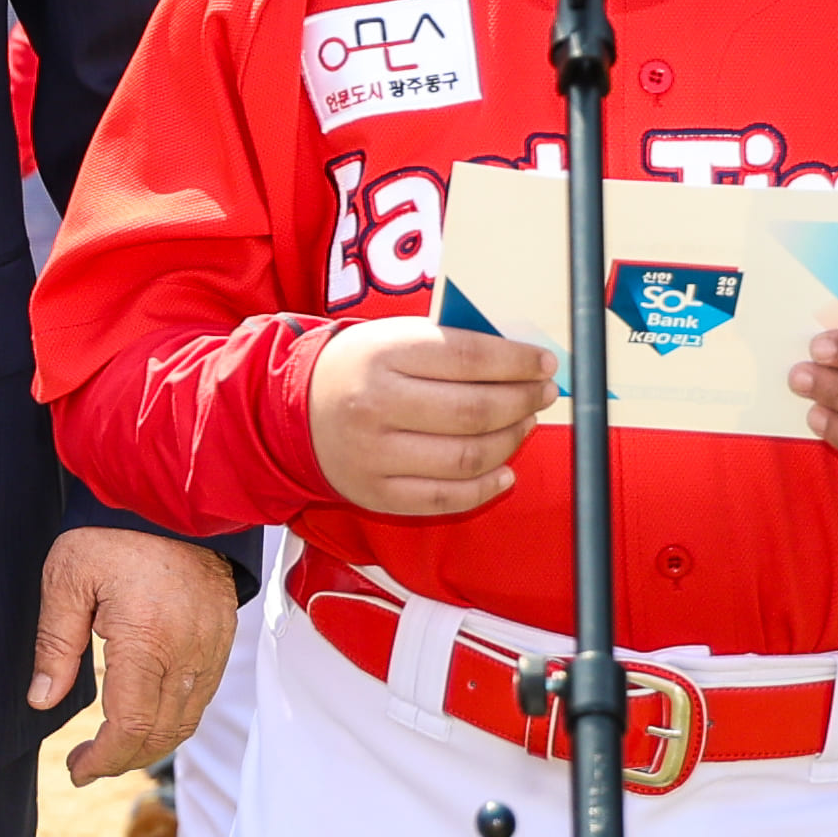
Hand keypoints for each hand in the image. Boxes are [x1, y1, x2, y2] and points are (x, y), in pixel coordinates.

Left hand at [28, 525, 238, 783]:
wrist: (173, 495)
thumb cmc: (114, 531)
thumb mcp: (67, 578)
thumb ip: (55, 645)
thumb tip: (42, 700)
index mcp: (147, 639)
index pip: (131, 727)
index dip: (103, 759)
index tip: (76, 769)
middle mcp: (187, 651)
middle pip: (161, 735)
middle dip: (121, 761)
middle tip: (86, 763)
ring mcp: (211, 647)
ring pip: (185, 721)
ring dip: (149, 746)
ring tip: (110, 747)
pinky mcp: (222, 639)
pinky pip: (201, 697)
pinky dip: (173, 719)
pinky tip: (144, 716)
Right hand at [308, 318, 546, 517]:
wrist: (294, 413)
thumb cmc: (358, 369)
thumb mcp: (392, 338)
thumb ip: (447, 346)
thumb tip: (518, 362)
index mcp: (381, 355)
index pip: (466, 357)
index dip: (515, 362)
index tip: (543, 364)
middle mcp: (375, 406)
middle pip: (472, 411)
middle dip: (521, 401)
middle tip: (541, 394)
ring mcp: (375, 456)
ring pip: (466, 457)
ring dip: (509, 442)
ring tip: (523, 425)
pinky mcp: (378, 495)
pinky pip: (446, 498)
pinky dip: (485, 488)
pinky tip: (505, 472)